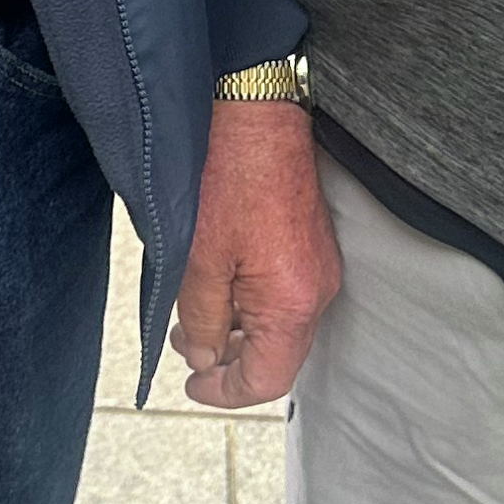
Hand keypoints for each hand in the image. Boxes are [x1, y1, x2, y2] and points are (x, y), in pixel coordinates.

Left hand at [175, 99, 340, 407]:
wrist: (255, 110)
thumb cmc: (228, 176)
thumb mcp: (199, 261)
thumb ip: (204, 322)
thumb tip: (207, 359)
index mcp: (293, 302)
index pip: (268, 378)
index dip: (226, 392)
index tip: (193, 387)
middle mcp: (318, 289)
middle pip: (278, 353)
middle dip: (228, 359)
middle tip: (184, 346)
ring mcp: (319, 264)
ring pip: (279, 323)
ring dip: (238, 329)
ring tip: (193, 316)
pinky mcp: (312, 243)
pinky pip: (285, 293)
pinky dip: (252, 302)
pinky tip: (219, 285)